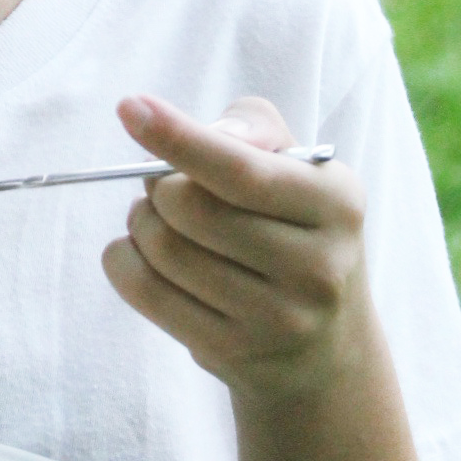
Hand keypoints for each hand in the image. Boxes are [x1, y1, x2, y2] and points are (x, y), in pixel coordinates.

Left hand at [102, 95, 369, 392]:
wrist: (324, 345)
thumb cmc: (293, 229)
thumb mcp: (297, 169)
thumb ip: (252, 128)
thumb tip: (199, 134)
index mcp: (337, 203)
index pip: (242, 169)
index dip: (179, 137)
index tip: (129, 107)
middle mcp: (317, 266)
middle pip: (190, 208)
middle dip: (157, 186)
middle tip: (161, 185)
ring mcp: (278, 318)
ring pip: (164, 250)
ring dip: (140, 222)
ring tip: (156, 219)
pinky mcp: (235, 352)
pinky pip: (146, 292)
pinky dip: (123, 259)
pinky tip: (138, 252)